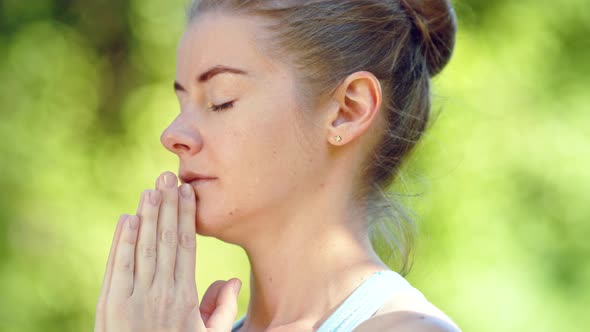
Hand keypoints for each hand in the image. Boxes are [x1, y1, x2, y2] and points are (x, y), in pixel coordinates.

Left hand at [94, 171, 241, 331]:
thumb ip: (221, 310)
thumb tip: (233, 280)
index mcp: (184, 297)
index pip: (186, 246)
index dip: (186, 216)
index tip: (187, 192)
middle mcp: (159, 292)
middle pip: (165, 239)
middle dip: (167, 205)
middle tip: (168, 176)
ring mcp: (132, 298)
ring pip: (142, 247)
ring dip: (146, 216)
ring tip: (151, 189)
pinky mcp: (110, 305)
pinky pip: (117, 267)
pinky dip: (121, 242)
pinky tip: (127, 220)